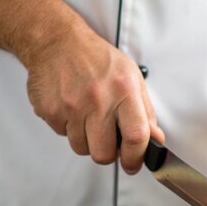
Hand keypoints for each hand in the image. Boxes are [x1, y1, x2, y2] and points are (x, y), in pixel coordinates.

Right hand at [25, 25, 164, 173]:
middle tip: (108, 141)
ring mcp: (72, 106)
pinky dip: (69, 128)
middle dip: (108, 154)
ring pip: (82, 148)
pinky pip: (63, 136)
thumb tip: (156, 139)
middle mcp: (98, 99)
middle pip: (104, 154)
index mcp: (124, 90)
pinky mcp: (50, 110)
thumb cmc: (97, 59)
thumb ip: (146, 112)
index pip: (136, 137)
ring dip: (87, 140)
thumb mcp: (132, 78)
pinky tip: (72, 109)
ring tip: (88, 117)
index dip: (136, 158)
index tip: (133, 164)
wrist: (57, 41)